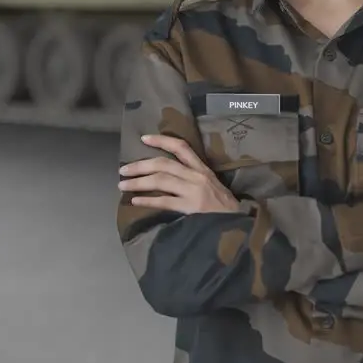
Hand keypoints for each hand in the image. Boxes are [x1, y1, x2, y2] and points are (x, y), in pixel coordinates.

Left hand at [118, 134, 241, 213]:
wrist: (239, 224)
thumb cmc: (225, 207)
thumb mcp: (212, 186)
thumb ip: (192, 179)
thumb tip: (165, 177)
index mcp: (202, 168)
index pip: (181, 147)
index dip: (161, 140)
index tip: (144, 138)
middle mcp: (197, 176)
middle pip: (164, 164)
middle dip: (141, 165)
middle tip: (123, 169)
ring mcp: (194, 191)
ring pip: (161, 180)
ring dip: (138, 182)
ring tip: (122, 185)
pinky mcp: (192, 207)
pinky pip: (165, 201)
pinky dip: (148, 200)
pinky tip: (135, 201)